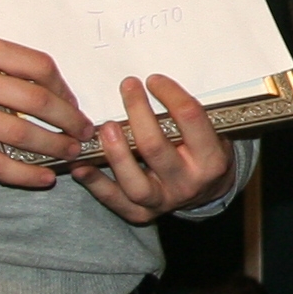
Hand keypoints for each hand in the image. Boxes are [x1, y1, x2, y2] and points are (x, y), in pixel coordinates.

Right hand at [0, 35, 90, 187]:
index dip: (64, 88)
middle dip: (69, 120)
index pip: (38, 66)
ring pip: (22, 133)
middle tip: (82, 132)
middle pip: (38, 100)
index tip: (72, 102)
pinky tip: (42, 179)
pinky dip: (25, 174)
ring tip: (69, 154)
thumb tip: (39, 83)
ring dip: (54, 147)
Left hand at [71, 73, 237, 222]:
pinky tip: (80, 165)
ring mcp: (163, 201)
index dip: (170, 94)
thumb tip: (154, 85)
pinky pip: (114, 200)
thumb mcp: (212, 133)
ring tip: (105, 127)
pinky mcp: (141, 213)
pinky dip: (94, 182)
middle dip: (137, 112)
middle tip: (128, 88)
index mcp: (211, 160)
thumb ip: (188, 116)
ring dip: (115, 152)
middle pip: (155, 147)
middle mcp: (188, 183)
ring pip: (133, 182)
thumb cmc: (204, 153)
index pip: (189, 119)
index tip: (154, 80)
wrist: (208, 192)